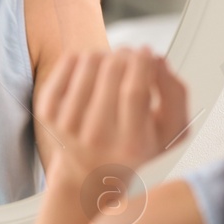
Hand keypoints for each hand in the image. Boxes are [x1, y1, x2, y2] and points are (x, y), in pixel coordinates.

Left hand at [36, 48, 189, 185]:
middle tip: (131, 57)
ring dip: (106, 55)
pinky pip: (68, 62)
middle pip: (111, 71)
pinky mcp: (47, 110)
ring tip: (112, 69)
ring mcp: (67, 124)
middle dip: (126, 54)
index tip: (147, 51)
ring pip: (89, 62)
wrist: (91, 173)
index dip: (142, 63)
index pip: (134, 91)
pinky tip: (92, 73)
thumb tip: (157, 59)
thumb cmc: (135, 147)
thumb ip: (175, 95)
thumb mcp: (170, 132)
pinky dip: (83, 58)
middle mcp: (95, 137)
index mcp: (129, 144)